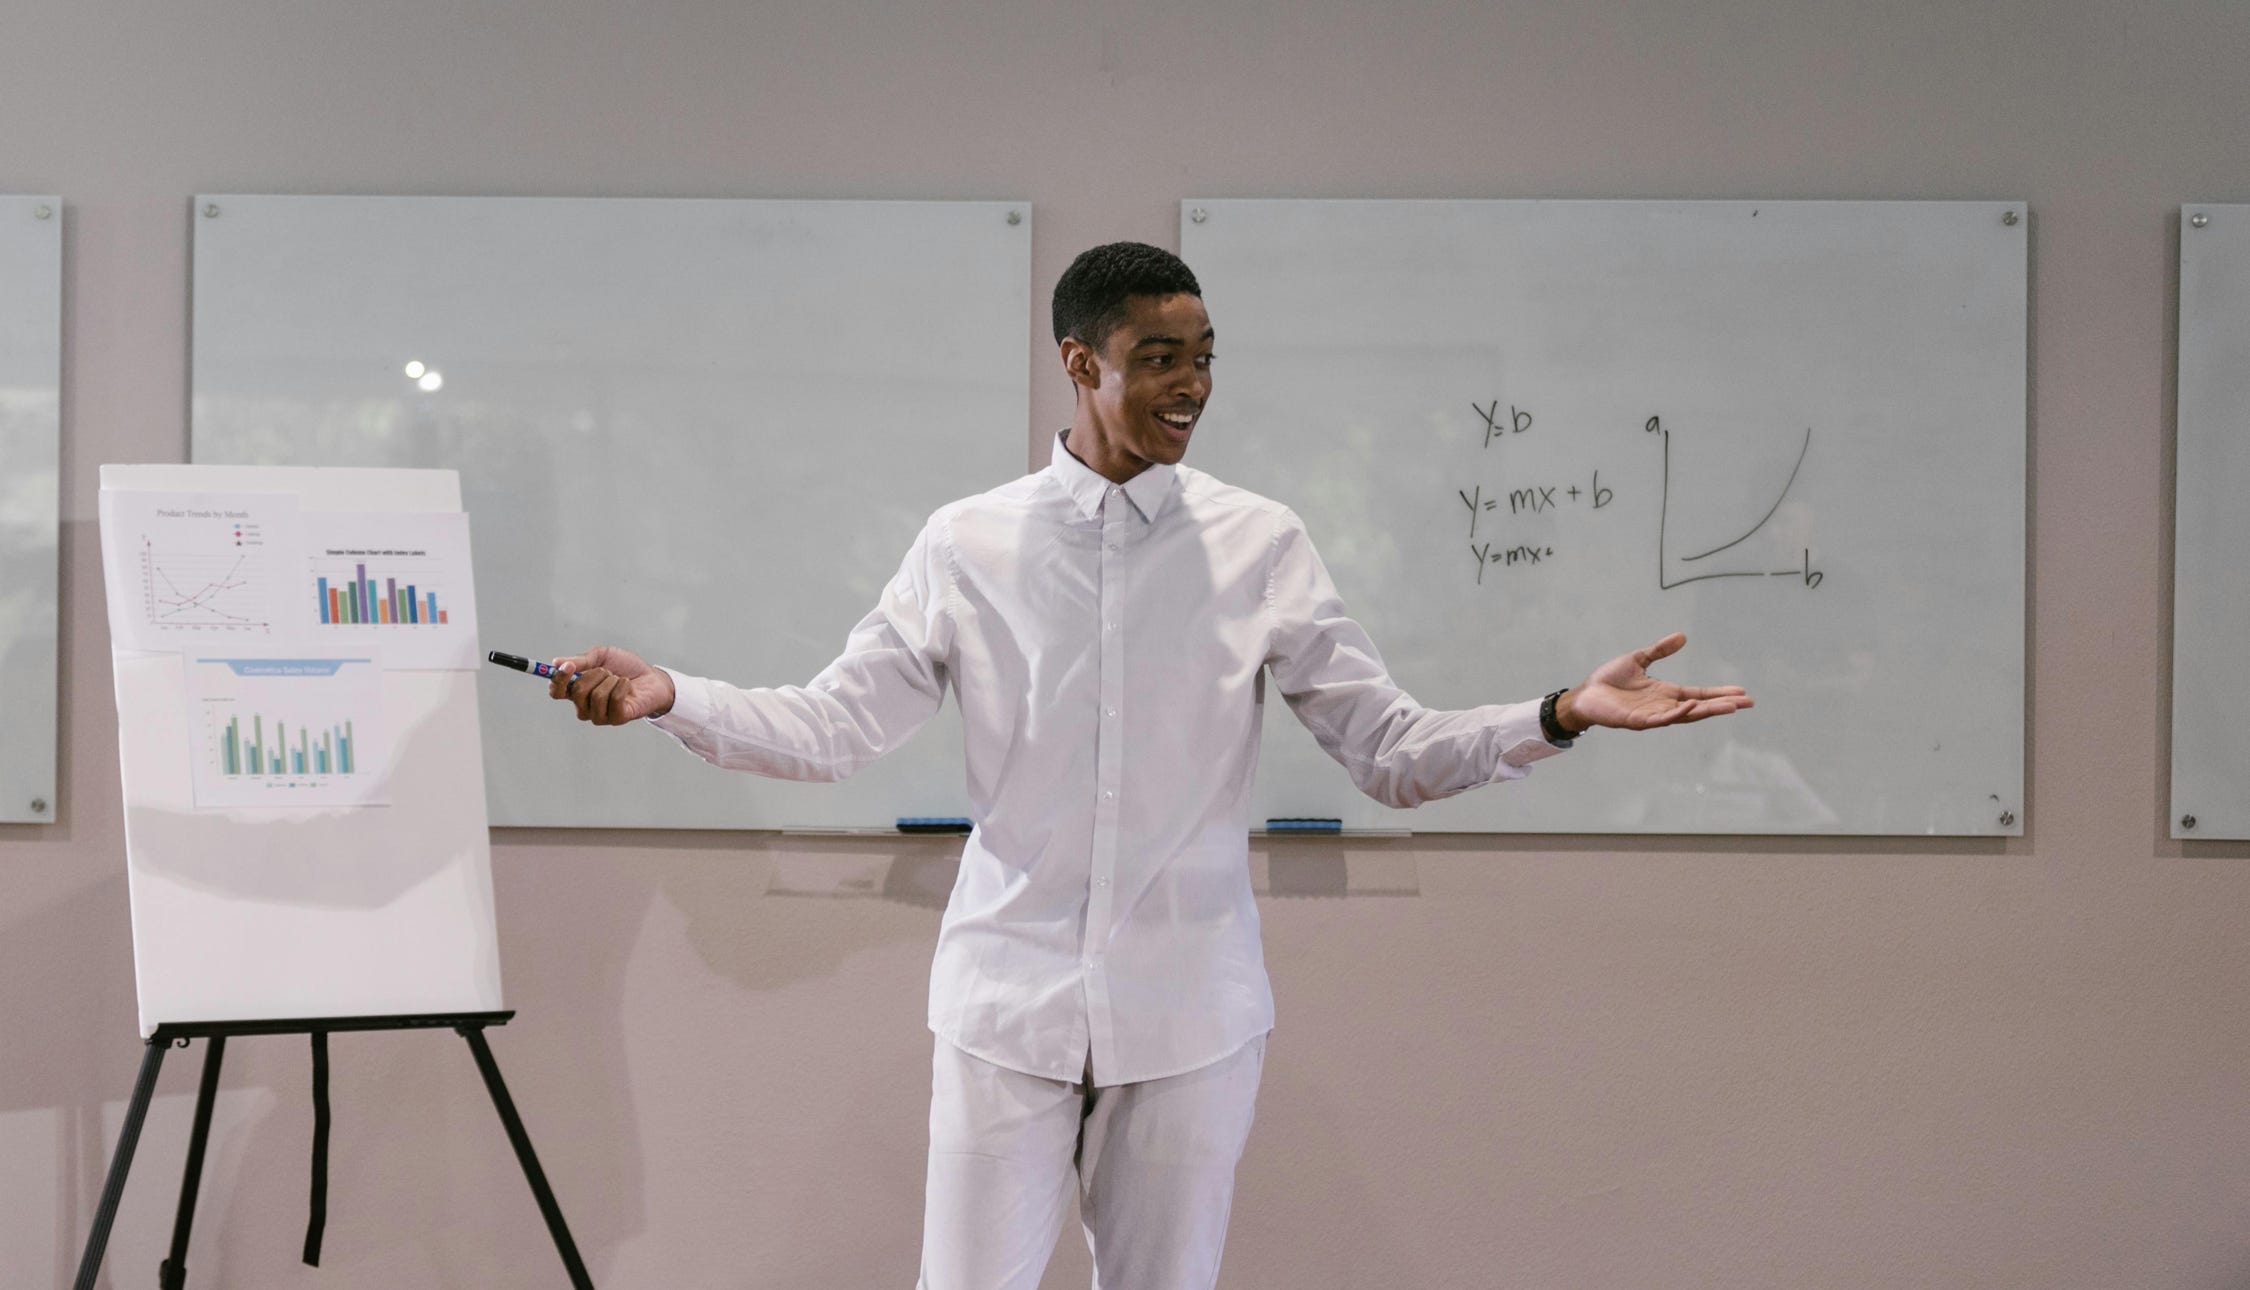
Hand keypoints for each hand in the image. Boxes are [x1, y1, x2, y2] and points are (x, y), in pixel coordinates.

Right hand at [550, 645, 676, 724]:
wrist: (652, 677)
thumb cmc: (625, 667)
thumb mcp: (602, 656)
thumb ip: (580, 660)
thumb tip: (556, 662)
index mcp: (576, 691)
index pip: (556, 692)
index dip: (558, 680)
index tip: (567, 666)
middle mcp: (585, 706)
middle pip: (576, 693)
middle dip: (594, 675)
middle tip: (607, 671)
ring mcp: (600, 716)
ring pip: (596, 696)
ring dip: (610, 680)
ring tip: (619, 679)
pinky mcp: (617, 719)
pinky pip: (613, 700)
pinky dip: (622, 687)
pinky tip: (627, 686)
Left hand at [1555, 632, 1751, 732]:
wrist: (1585, 694)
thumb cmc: (1609, 680)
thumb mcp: (1638, 660)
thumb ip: (1660, 650)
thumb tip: (1682, 637)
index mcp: (1666, 693)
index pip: (1699, 694)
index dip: (1719, 693)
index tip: (1741, 693)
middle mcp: (1664, 706)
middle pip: (1700, 706)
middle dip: (1723, 705)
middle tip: (1748, 703)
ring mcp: (1653, 715)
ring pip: (1686, 715)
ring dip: (1707, 710)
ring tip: (1729, 707)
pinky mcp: (1638, 721)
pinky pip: (1662, 718)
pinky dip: (1678, 713)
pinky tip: (1692, 705)